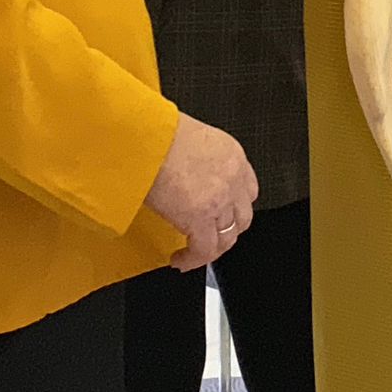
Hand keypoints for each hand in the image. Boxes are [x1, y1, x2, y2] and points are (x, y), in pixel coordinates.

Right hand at [146, 113, 257, 271]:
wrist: (145, 137)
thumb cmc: (155, 131)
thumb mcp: (189, 139)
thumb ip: (197, 160)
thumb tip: (186, 175)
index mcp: (232, 154)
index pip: (247, 189)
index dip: (235, 206)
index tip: (222, 214)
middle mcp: (232, 177)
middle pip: (242, 216)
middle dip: (227, 230)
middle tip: (209, 236)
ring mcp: (220, 199)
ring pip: (227, 237)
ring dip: (211, 248)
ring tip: (194, 252)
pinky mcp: (200, 218)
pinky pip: (205, 250)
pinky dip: (193, 259)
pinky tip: (180, 260)